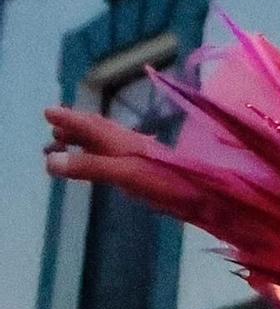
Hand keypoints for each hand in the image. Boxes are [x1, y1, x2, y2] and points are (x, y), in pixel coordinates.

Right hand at [44, 106, 201, 218]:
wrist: (202, 196)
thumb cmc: (164, 181)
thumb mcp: (123, 172)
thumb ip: (88, 166)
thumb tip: (50, 161)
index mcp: (121, 140)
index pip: (89, 125)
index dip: (68, 119)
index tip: (48, 112)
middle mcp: (126, 145)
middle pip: (95, 132)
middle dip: (73, 130)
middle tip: (52, 132)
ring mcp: (136, 159)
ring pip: (103, 146)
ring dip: (82, 145)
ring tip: (61, 149)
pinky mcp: (143, 174)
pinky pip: (112, 161)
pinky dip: (97, 160)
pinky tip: (98, 168)